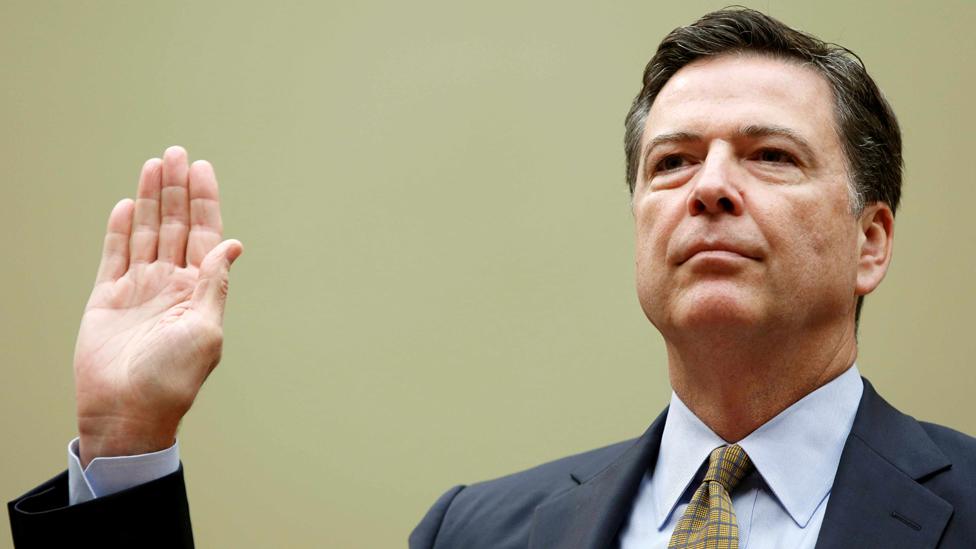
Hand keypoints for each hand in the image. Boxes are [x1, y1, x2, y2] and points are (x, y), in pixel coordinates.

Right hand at [74, 146, 242, 466]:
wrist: (126, 411)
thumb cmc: (172, 379)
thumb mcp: (206, 330)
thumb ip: (214, 284)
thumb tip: (234, 245)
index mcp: (199, 290)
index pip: (205, 234)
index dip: (205, 201)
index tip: (202, 168)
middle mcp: (171, 284)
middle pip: (176, 224)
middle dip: (178, 189)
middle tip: (177, 152)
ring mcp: (139, 288)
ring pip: (147, 232)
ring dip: (152, 199)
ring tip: (155, 164)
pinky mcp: (107, 297)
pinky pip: (114, 254)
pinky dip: (121, 229)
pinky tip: (129, 205)